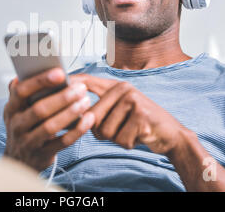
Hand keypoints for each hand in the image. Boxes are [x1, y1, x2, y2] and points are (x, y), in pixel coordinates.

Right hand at [3, 68, 95, 171]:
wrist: (19, 160)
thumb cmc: (24, 127)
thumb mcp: (18, 110)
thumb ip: (22, 91)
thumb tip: (27, 71)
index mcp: (11, 109)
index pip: (21, 91)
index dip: (40, 81)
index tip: (60, 72)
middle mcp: (16, 125)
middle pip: (39, 109)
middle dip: (62, 97)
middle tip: (81, 88)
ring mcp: (28, 142)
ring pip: (50, 126)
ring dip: (71, 112)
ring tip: (86, 100)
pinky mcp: (42, 155)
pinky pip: (62, 142)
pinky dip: (77, 130)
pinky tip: (88, 119)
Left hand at [70, 74, 189, 154]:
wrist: (170, 133)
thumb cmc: (137, 124)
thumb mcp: (117, 112)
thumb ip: (97, 110)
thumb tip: (70, 115)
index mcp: (115, 86)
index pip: (87, 81)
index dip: (71, 83)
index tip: (54, 86)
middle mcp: (123, 88)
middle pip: (92, 117)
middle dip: (101, 132)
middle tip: (119, 129)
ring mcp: (133, 99)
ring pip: (105, 131)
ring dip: (116, 138)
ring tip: (129, 131)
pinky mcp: (141, 115)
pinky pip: (120, 139)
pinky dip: (128, 143)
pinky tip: (139, 135)